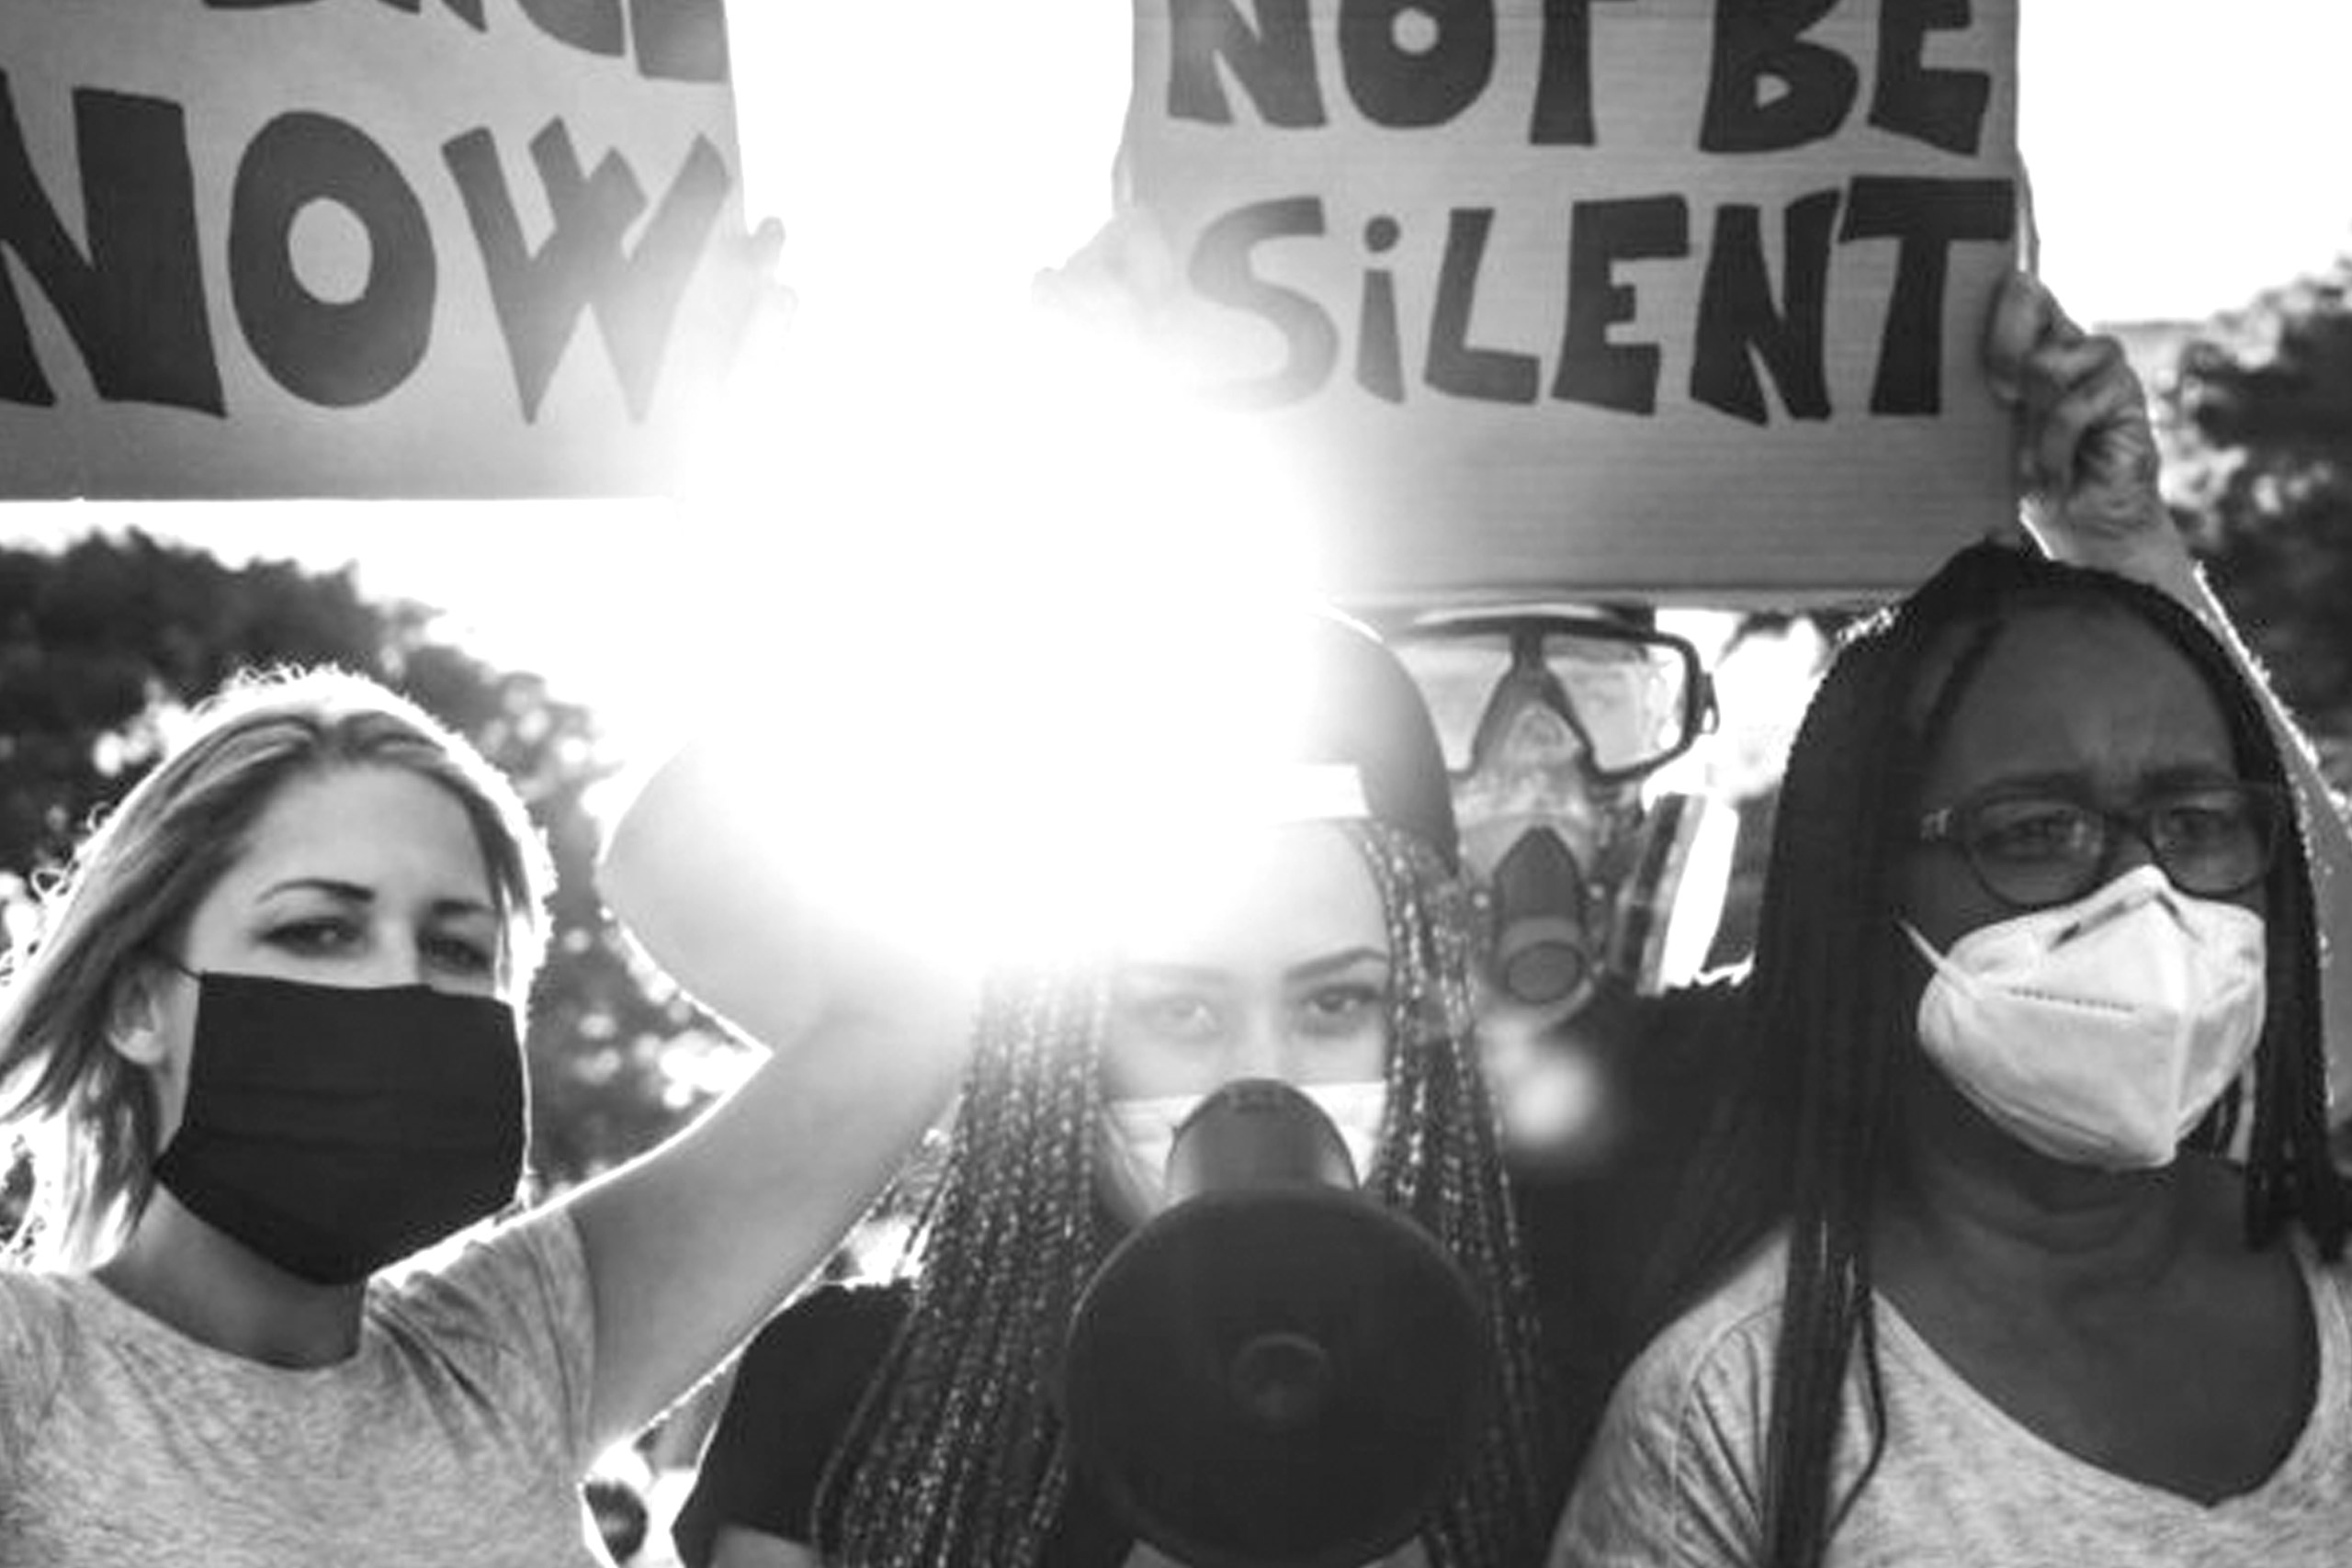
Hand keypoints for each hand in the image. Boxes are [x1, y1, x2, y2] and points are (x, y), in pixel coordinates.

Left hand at [1982, 272, 2195, 596]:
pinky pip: (2076, 405)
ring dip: (2031, 420)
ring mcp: (2100, 365)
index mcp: (2028, 344)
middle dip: (1999, 349)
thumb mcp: (1989, 435)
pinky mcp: (2125, 393)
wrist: (2081, 526)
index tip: (1979, 292)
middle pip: (2026, 297)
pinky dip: (2055, 447)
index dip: (1997, 285)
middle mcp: (2066, 342)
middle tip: (1999, 398)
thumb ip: (1983, 393)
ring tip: (2031, 457)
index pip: (2014, 289)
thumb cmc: (2027, 478)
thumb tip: (1957, 369)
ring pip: (2049, 363)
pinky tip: (2057, 472)